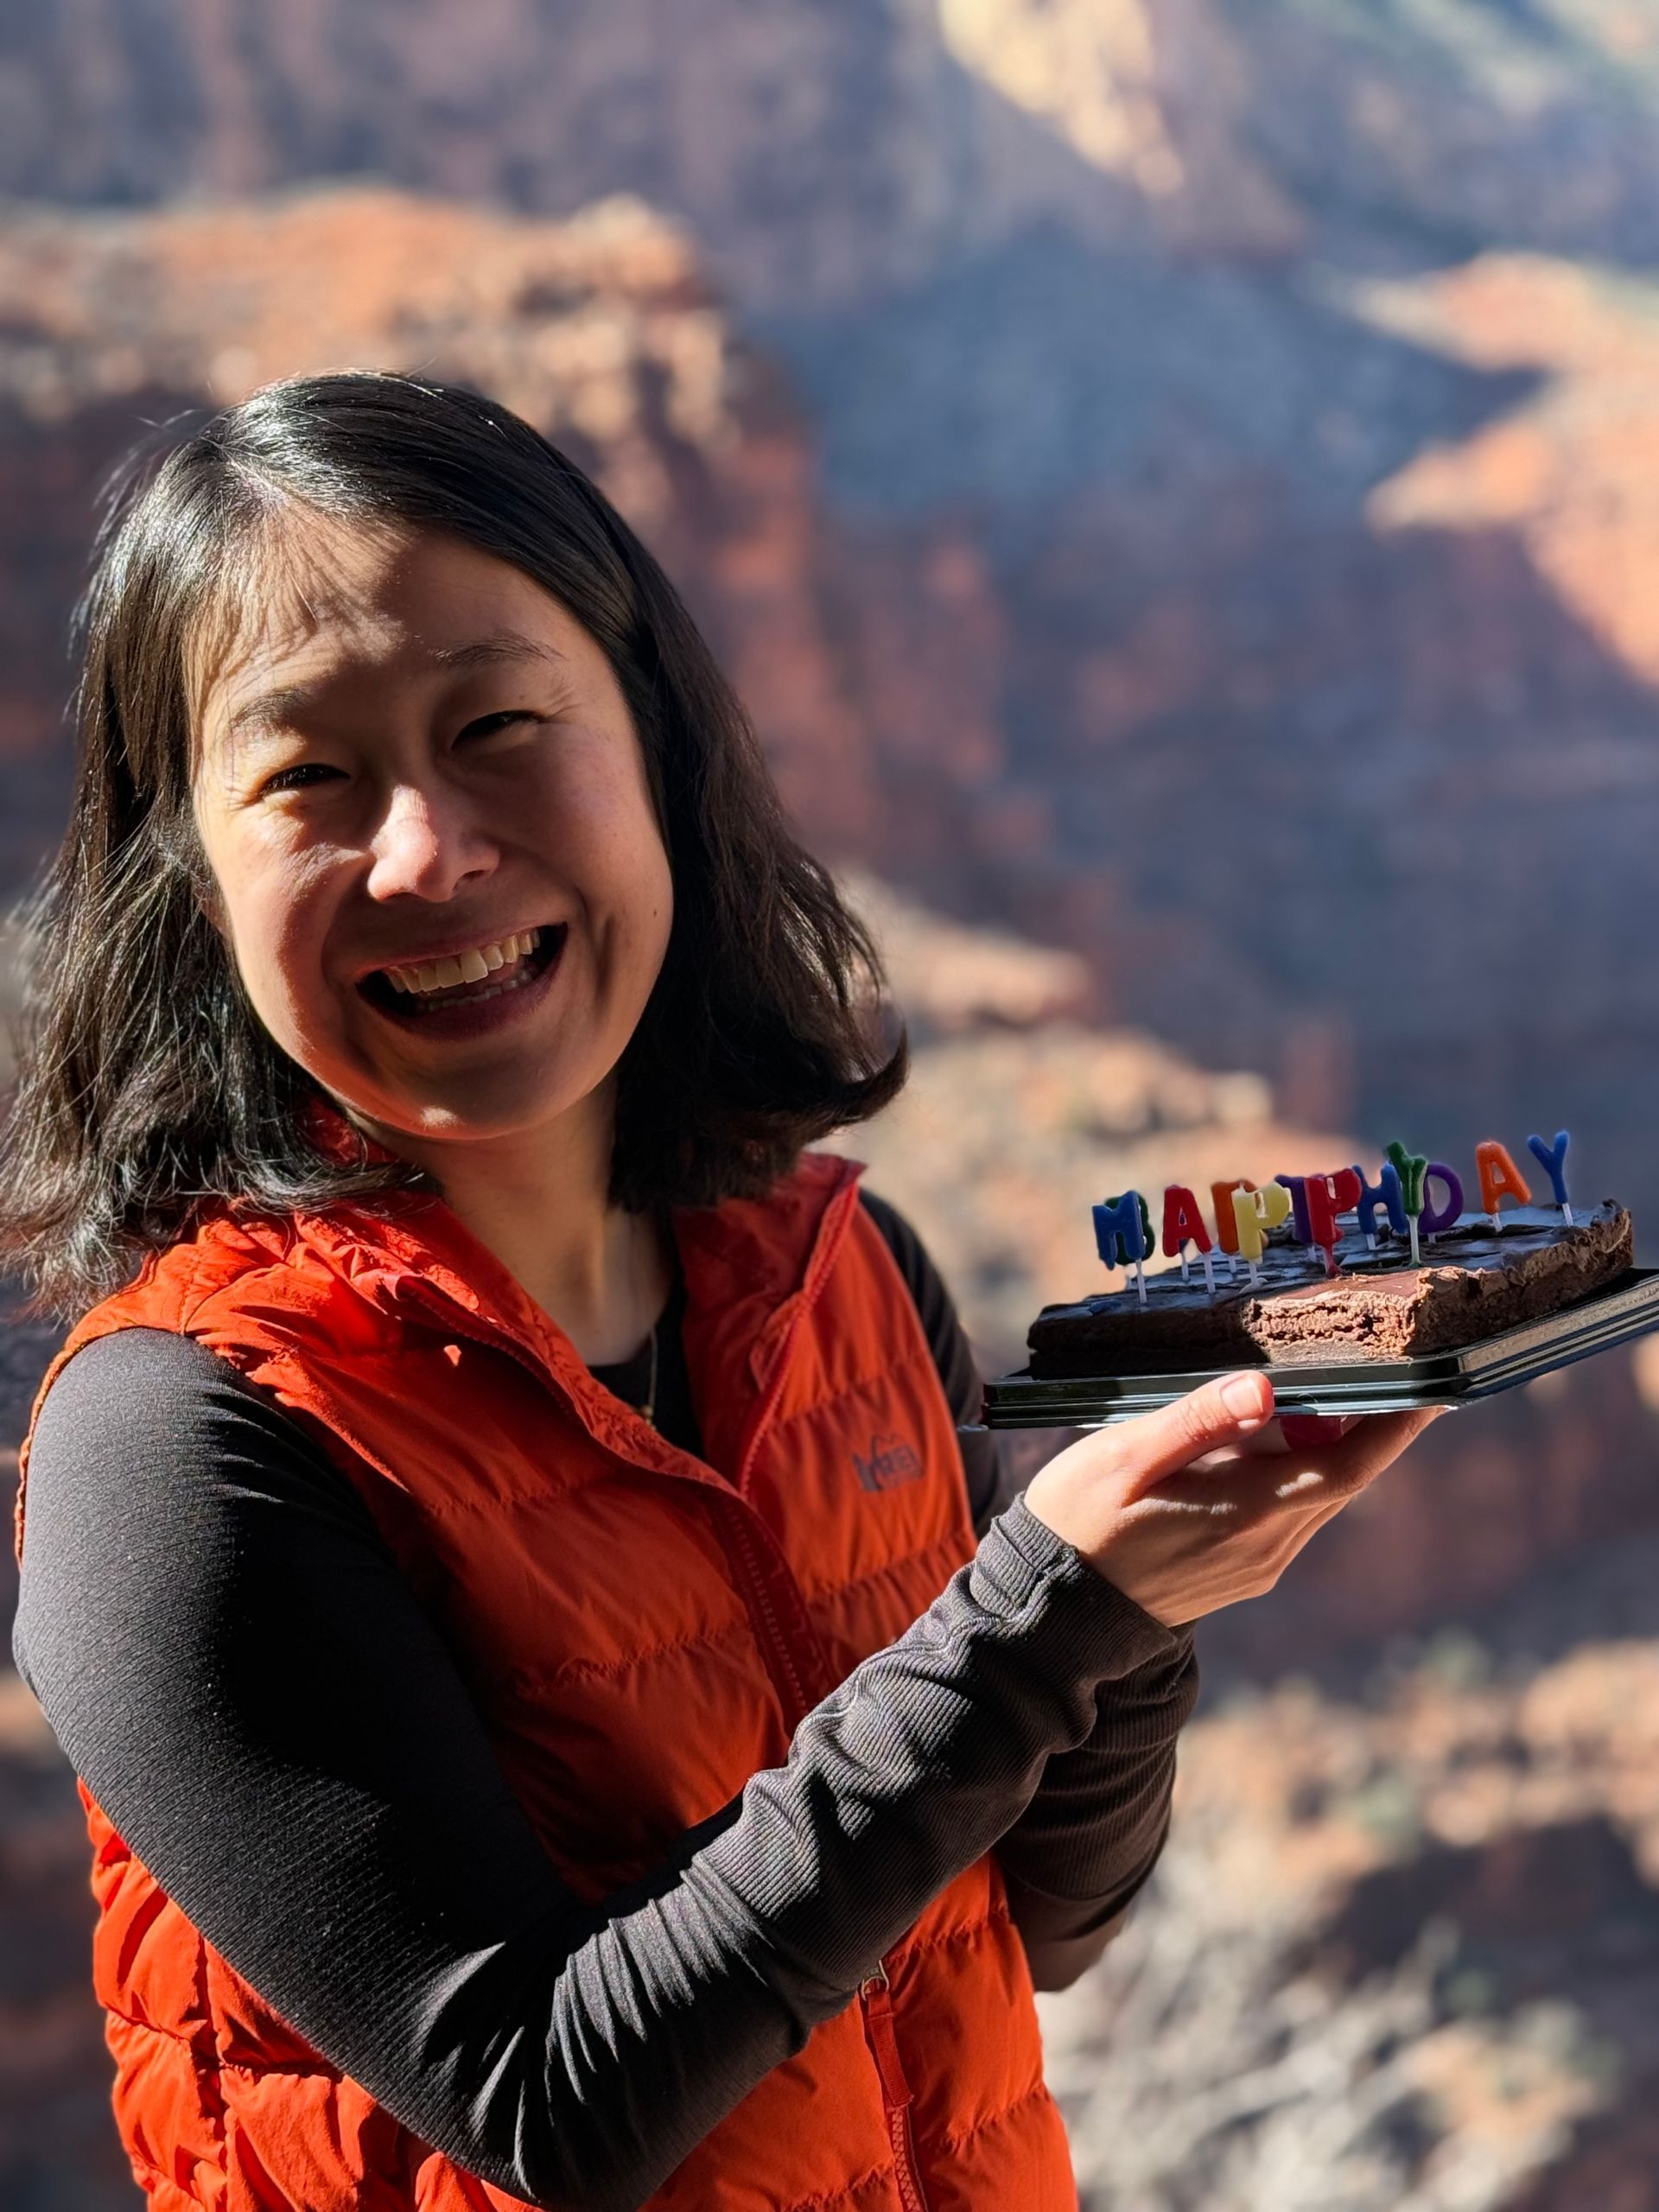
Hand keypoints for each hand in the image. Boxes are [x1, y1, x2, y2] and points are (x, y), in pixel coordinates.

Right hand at [1021, 1372, 1439, 1626]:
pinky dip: (1303, 1469)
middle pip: (1344, 1477)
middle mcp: (1267, 1545)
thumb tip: (1263, 1388)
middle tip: (1397, 1363)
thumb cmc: (1079, 1522)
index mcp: (1245, 1511)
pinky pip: (1293, 1511)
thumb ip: (1196, 1421)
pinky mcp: (1244, 1569)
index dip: (1398, 1427)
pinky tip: (1280, 1434)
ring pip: (1319, 1493)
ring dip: (1336, 1444)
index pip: (1348, 1466)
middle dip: (1376, 1424)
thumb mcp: (1124, 1458)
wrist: (1054, 1611)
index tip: (1436, 1386)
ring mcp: (1258, 1562)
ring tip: (1339, 1386)